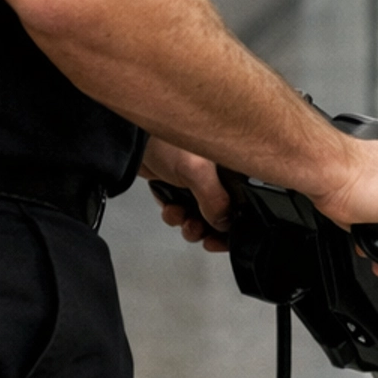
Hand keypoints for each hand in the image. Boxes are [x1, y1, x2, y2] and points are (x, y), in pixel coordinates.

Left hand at [141, 138, 230, 253]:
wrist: (133, 140)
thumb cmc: (166, 141)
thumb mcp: (197, 171)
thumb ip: (215, 200)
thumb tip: (224, 224)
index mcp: (231, 167)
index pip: (244, 202)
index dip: (237, 223)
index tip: (226, 238)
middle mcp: (218, 175)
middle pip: (224, 214)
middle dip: (211, 229)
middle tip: (203, 234)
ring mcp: (198, 182)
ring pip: (201, 216)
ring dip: (191, 225)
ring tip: (185, 221)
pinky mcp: (180, 186)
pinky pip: (182, 211)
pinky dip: (176, 215)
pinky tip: (171, 207)